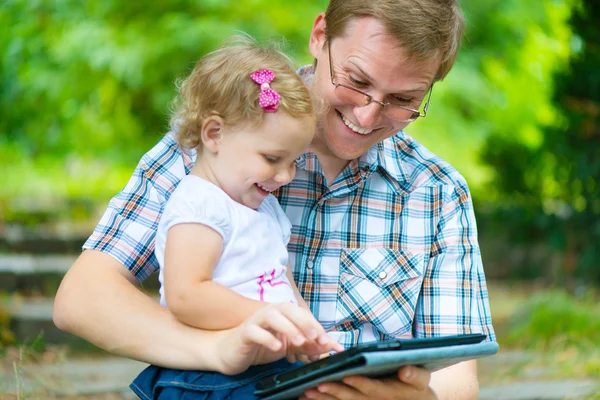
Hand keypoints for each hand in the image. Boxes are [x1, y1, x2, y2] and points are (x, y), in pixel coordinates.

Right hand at [216, 303, 342, 374]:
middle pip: (288, 308)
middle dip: (304, 322)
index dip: (316, 326)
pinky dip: (267, 338)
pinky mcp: (244, 332)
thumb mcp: (289, 346)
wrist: (232, 352)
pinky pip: (255, 331)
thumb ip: (308, 345)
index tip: (328, 341)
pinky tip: (277, 347)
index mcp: (282, 313)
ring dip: (288, 328)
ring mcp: (256, 321)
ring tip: (299, 342)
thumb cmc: (261, 345)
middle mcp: (269, 312)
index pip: (302, 314)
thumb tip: (331, 346)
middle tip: (315, 338)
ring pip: (272, 316)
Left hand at [300, 365, 437, 399]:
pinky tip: (307, 398)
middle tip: (317, 385)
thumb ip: (415, 375)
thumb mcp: (422, 381)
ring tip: (307, 393)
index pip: (374, 388)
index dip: (361, 384)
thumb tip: (404, 370)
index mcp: (391, 392)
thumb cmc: (418, 388)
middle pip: (353, 399)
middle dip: (335, 392)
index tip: (347, 376)